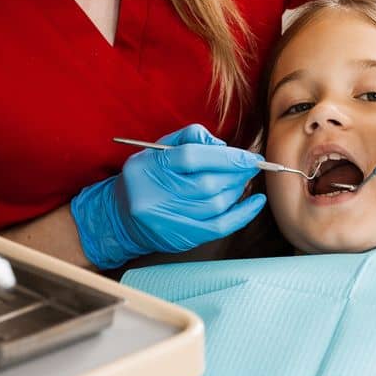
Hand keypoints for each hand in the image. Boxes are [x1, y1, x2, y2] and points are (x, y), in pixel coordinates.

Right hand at [70, 124, 265, 268]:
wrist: (119, 217)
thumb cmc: (146, 177)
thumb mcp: (158, 148)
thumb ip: (189, 138)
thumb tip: (224, 146)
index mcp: (149, 167)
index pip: (192, 158)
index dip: (226, 156)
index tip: (248, 156)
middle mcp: (155, 195)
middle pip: (208, 183)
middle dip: (236, 173)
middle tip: (250, 165)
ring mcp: (168, 219)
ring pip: (216, 204)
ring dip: (237, 189)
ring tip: (243, 179)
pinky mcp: (181, 237)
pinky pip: (219, 227)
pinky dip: (242, 214)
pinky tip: (256, 203)